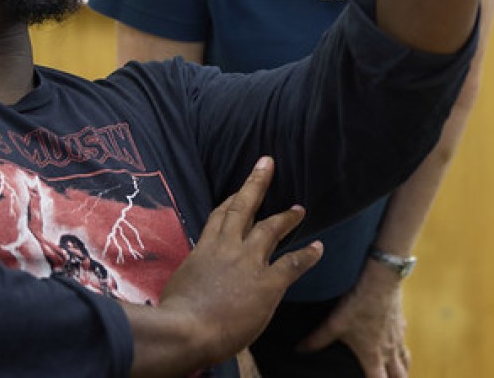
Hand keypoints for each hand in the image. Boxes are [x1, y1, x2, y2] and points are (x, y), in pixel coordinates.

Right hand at [129, 157, 322, 376]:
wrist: (185, 330)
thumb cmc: (174, 316)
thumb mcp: (179, 286)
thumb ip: (193, 278)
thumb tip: (194, 283)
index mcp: (204, 249)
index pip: (219, 216)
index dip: (231, 199)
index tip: (239, 190)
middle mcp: (227, 248)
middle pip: (243, 207)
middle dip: (256, 183)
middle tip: (268, 163)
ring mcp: (248, 262)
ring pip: (270, 229)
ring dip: (286, 217)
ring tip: (299, 209)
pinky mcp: (267, 283)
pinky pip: (292, 264)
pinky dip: (307, 255)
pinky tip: (318, 249)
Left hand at [297, 265, 409, 377]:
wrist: (381, 277)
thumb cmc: (359, 301)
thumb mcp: (335, 322)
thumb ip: (317, 339)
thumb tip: (299, 350)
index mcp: (373, 354)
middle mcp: (389, 349)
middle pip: (400, 377)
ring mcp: (397, 336)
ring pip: (405, 361)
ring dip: (401, 371)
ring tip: (396, 376)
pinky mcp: (400, 321)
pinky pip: (404, 340)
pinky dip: (401, 348)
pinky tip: (395, 343)